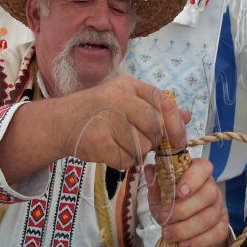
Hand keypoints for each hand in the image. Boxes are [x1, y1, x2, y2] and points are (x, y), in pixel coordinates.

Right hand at [61, 76, 189, 168]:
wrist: (60, 123)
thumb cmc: (97, 112)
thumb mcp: (125, 101)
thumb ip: (155, 108)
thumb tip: (187, 115)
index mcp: (128, 85)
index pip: (163, 102)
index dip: (176, 124)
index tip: (178, 140)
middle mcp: (118, 98)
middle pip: (155, 128)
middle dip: (152, 141)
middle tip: (138, 140)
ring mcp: (108, 119)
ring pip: (143, 147)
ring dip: (136, 152)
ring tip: (119, 143)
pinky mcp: (100, 141)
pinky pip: (127, 160)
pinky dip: (122, 161)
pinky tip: (110, 150)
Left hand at [145, 157, 229, 246]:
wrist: (179, 224)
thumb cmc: (169, 203)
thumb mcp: (158, 193)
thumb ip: (155, 183)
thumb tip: (149, 170)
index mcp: (197, 173)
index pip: (203, 168)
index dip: (193, 178)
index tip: (179, 192)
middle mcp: (211, 188)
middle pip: (208, 194)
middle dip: (184, 209)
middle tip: (165, 218)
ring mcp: (219, 207)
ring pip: (210, 217)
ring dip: (187, 228)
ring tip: (169, 235)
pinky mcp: (222, 225)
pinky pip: (218, 233)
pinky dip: (200, 241)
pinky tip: (184, 244)